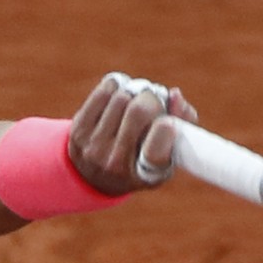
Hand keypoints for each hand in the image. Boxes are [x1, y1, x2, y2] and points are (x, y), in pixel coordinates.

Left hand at [67, 72, 199, 195]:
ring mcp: (93, 148)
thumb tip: (174, 95)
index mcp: (145, 174)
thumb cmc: (143, 158)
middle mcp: (116, 164)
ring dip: (134, 91)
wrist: (94, 176)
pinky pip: (104, 92)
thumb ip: (183, 123)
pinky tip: (119, 93)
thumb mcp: (169, 152)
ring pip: (122, 97)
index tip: (168, 121)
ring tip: (136, 98)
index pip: (156, 150)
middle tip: (154, 100)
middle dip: (152, 98)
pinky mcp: (78, 131)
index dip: (166, 130)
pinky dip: (116, 86)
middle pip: (139, 111)